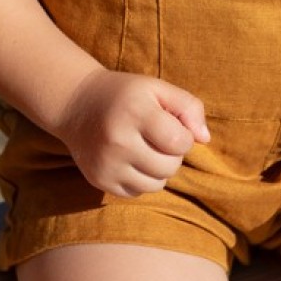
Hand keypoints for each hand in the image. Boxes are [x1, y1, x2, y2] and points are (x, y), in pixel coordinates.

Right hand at [56, 69, 209, 197]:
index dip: (184, 136)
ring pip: (156, 185)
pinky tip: (130, 158)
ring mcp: (107, 164)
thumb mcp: (157, 88)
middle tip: (158, 137)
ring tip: (146, 148)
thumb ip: (188, 107)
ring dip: (159, 169)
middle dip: (173, 154)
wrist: (76, 103)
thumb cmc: (126, 95)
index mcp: (135, 112)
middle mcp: (118, 141)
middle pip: (170, 167)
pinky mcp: (99, 180)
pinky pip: (137, 192)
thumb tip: (205, 139)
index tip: (173, 125)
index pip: (179, 142)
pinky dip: (141, 179)